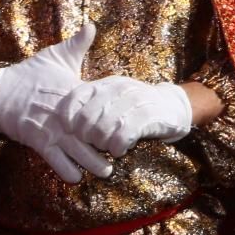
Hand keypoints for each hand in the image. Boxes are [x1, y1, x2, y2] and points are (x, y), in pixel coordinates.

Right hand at [0, 23, 112, 183]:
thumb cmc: (30, 73)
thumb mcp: (56, 56)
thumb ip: (78, 44)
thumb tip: (92, 24)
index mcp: (75, 96)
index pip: (101, 110)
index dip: (116, 120)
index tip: (133, 126)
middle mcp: (67, 115)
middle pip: (94, 135)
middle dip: (110, 145)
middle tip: (127, 153)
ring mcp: (53, 130)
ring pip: (78, 151)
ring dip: (92, 162)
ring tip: (108, 171)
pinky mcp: (38, 142)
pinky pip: (54, 160)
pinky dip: (65, 169)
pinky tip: (77, 178)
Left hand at [58, 75, 194, 156]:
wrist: (173, 106)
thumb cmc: (135, 107)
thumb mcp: (113, 97)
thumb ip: (89, 103)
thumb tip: (61, 121)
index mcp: (107, 84)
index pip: (75, 97)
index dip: (67, 116)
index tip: (69, 130)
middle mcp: (119, 89)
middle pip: (86, 119)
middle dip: (86, 137)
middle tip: (94, 142)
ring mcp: (135, 101)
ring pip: (102, 130)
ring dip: (102, 145)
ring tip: (108, 146)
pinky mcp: (148, 116)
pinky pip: (121, 137)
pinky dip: (118, 148)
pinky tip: (121, 150)